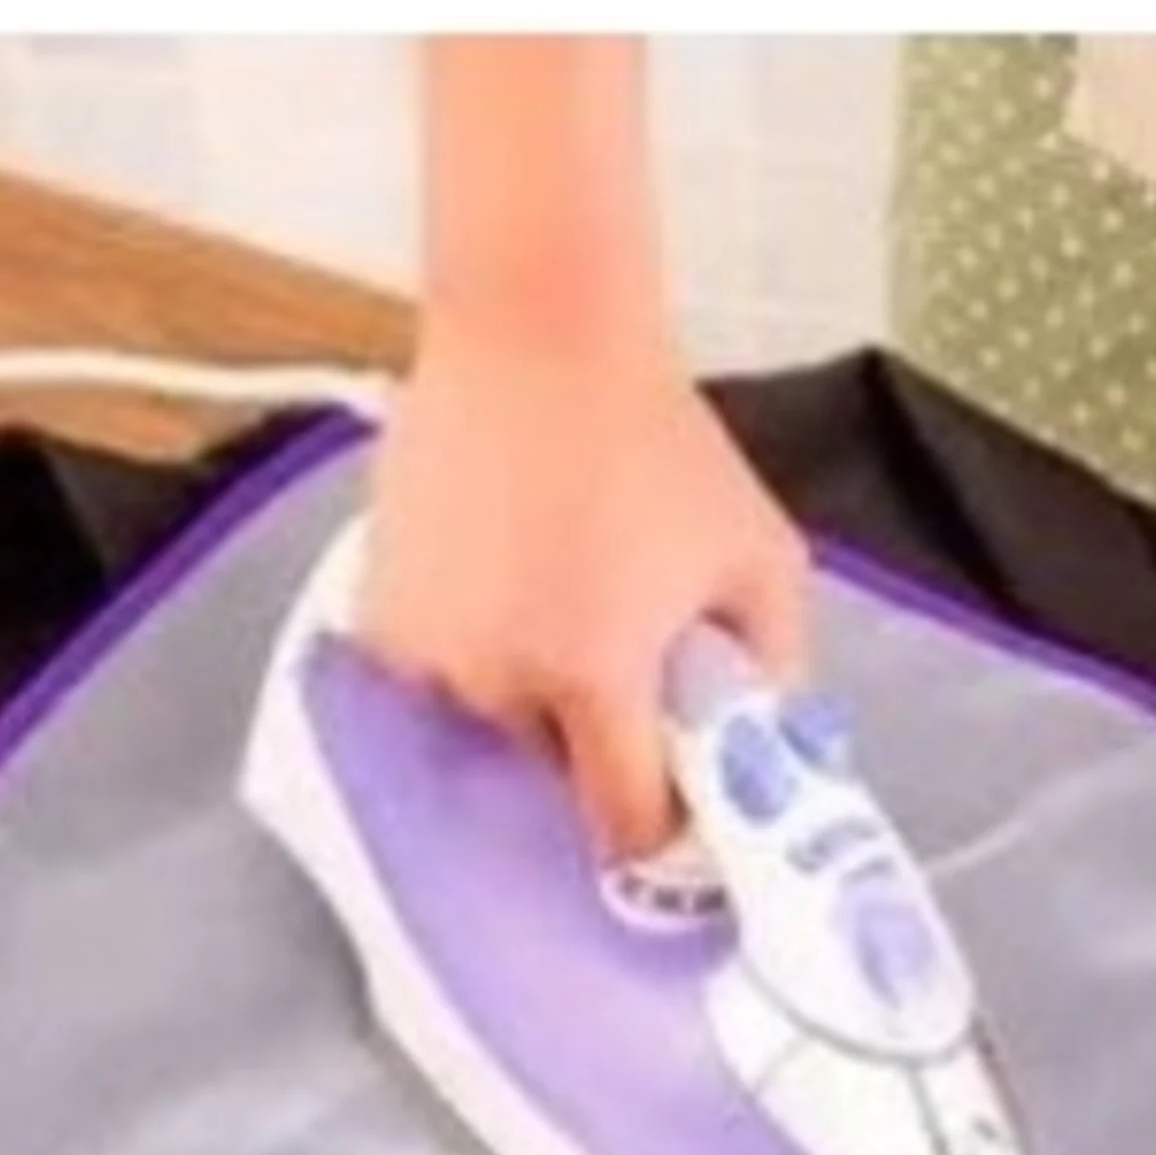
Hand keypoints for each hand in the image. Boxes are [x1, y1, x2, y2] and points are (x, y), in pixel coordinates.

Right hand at [359, 324, 811, 858]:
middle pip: (553, 768)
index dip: (658, 823)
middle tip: (623, 658)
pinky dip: (471, 655)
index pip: (622, 821)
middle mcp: (496, 677)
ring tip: (560, 601)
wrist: (538, 331)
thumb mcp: (761, 555)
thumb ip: (776, 670)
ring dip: (528, 695)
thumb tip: (770, 754)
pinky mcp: (379, 613)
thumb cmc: (657, 440)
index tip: (677, 798)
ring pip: (490, 724)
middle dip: (593, 737)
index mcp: (592, 674)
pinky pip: (435, 679)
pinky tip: (504, 583)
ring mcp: (426, 649)